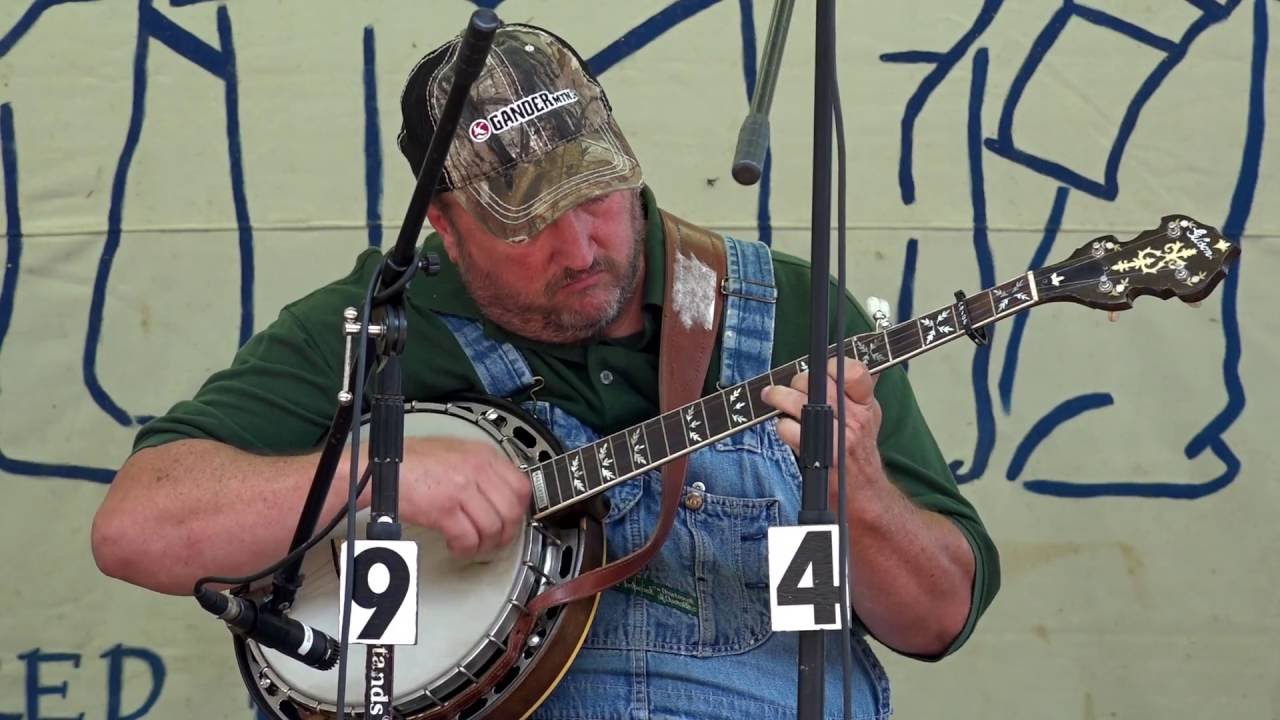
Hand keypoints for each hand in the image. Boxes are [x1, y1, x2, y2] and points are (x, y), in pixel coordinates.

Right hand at [398, 437, 530, 559]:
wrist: (382, 466)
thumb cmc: (413, 460)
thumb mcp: (457, 452)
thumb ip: (481, 469)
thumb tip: (500, 493)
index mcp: (483, 455)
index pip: (521, 487)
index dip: (520, 510)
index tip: (513, 521)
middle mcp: (477, 469)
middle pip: (511, 510)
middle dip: (507, 533)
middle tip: (496, 541)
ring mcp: (462, 489)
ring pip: (493, 528)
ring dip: (485, 544)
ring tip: (474, 546)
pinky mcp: (445, 509)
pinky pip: (468, 538)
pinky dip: (465, 549)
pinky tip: (457, 546)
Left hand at [762, 356, 883, 487]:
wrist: (865, 495)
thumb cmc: (858, 454)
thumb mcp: (867, 418)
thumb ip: (855, 392)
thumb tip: (841, 363)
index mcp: (867, 405)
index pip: (855, 371)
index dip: (832, 366)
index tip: (819, 370)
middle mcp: (856, 418)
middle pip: (819, 383)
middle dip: (797, 381)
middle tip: (788, 387)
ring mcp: (839, 437)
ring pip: (800, 402)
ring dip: (780, 397)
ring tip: (772, 397)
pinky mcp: (821, 455)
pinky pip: (790, 429)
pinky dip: (782, 427)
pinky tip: (785, 429)